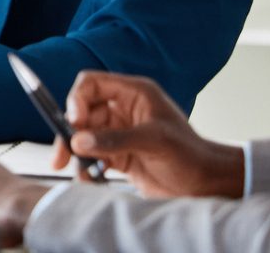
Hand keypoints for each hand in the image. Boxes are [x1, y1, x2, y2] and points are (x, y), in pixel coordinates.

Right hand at [53, 70, 245, 197]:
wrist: (206, 184)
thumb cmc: (190, 154)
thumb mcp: (154, 141)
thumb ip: (114, 140)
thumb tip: (78, 141)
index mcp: (134, 94)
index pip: (91, 84)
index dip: (77, 99)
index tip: (74, 122)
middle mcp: (123, 111)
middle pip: (82, 112)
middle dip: (70, 132)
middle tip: (64, 153)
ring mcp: (119, 133)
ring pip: (83, 136)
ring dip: (76, 152)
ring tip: (77, 170)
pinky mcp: (118, 155)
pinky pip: (91, 157)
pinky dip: (86, 167)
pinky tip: (89, 178)